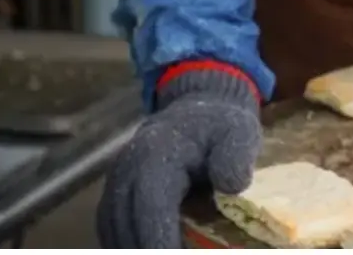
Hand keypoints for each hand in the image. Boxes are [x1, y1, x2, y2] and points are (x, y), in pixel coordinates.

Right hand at [97, 69, 261, 247]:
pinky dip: (127, 242)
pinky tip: (150, 248)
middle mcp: (127, 169)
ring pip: (113, 229)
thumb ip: (236, 157)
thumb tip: (231, 186)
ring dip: (134, 247)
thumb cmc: (221, 127)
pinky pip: (112, 226)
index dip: (158, 239)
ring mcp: (115, 181)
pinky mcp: (113, 193)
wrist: (198, 113)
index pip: (150, 206)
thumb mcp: (240, 133)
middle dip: (147, 249)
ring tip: (165, 253)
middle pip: (126, 224)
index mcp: (157, 154)